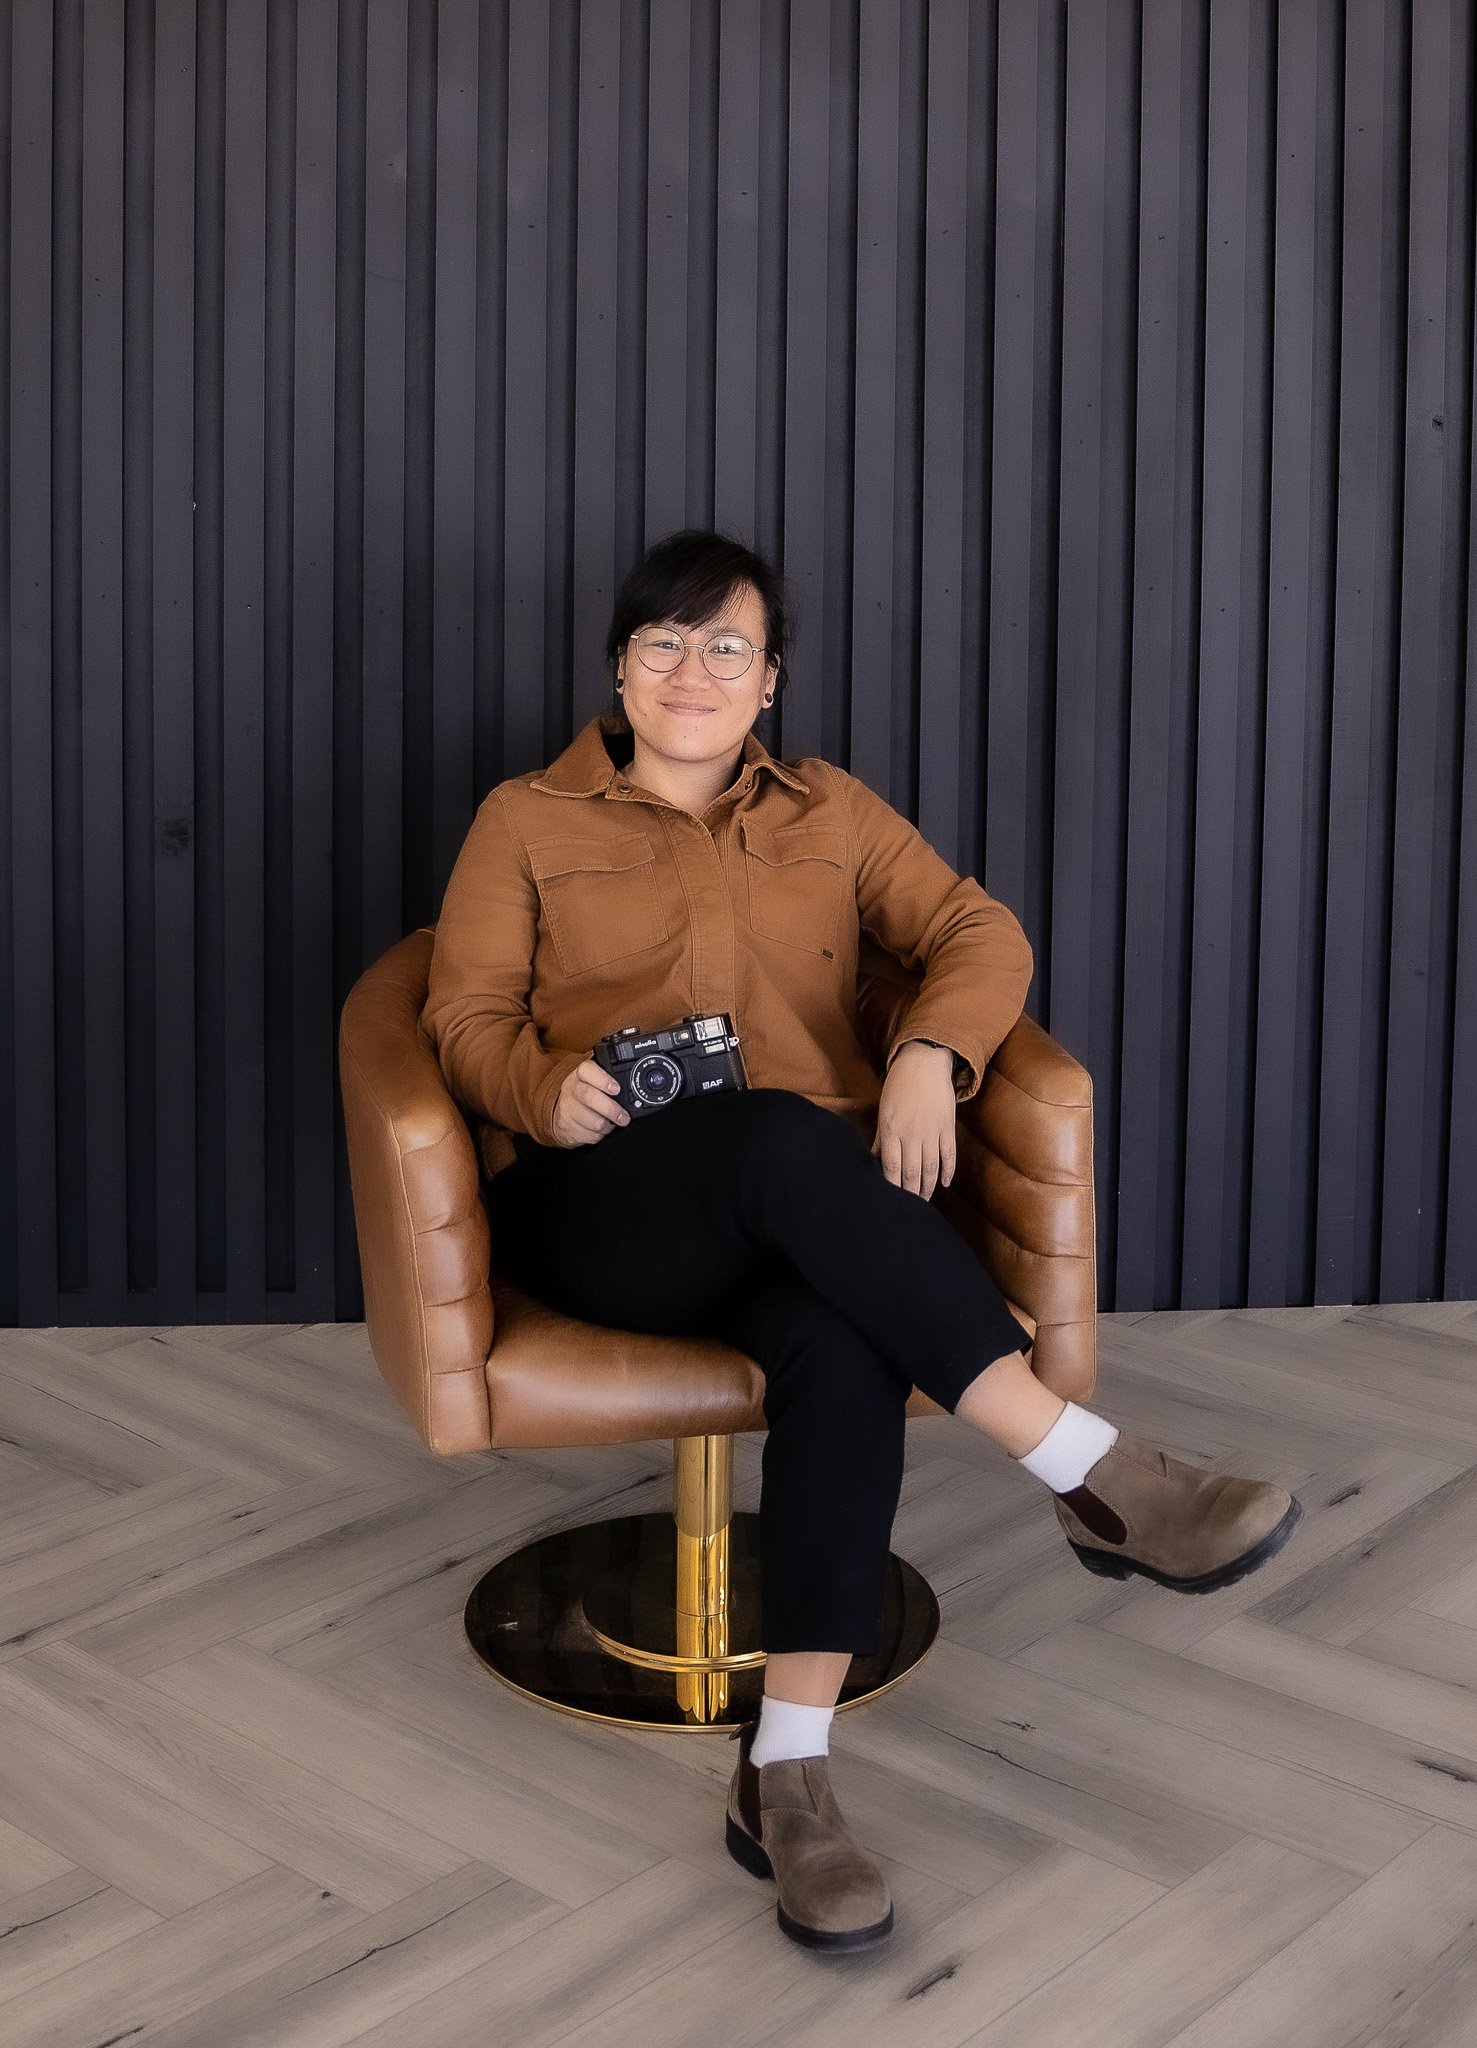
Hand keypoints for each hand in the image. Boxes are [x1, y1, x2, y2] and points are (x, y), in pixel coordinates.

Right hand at [550, 1058, 631, 1146]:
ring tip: (614, 1123)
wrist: (562, 1115)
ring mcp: (568, 1109)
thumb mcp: (593, 1081)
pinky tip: (601, 1129)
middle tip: (624, 1117)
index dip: (603, 1079)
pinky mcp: (568, 1127)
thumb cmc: (585, 1094)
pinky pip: (591, 1135)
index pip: (587, 1070)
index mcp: (580, 1074)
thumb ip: (611, 1079)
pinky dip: (601, 1135)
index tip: (617, 1089)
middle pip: (589, 1097)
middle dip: (611, 1109)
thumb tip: (633, 1088)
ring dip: (608, 1126)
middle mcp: (572, 1089)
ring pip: (593, 1121)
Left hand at [871, 1041, 956, 1197]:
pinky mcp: (948, 1126)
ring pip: (931, 1168)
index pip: (891, 1167)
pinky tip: (945, 1184)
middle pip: (911, 1172)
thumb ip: (880, 1138)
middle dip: (910, 1193)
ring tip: (924, 1201)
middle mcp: (912, 1133)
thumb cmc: (899, 1085)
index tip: (891, 1201)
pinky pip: (949, 1154)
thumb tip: (873, 1160)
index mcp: (891, 1129)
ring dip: (928, 1188)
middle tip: (909, 1208)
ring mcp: (932, 1131)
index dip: (892, 1187)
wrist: (924, 1062)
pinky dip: (948, 1171)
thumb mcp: (884, 1110)